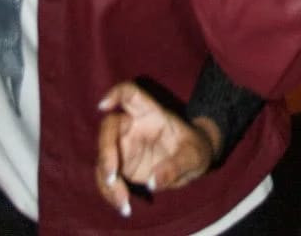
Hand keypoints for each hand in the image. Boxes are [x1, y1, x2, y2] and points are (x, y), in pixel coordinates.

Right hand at [96, 82, 217, 217]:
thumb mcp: (194, 156)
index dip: (115, 94)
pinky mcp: (123, 166)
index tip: (104, 106)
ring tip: (123, 201)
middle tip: (113, 177)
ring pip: (104, 156)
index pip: (130, 94)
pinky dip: (111, 192)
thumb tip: (153, 183)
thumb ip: (177, 166)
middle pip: (109, 128)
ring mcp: (125, 146)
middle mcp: (134, 126)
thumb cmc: (196, 149)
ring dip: (107, 180)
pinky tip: (124, 206)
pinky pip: (108, 177)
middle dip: (106, 151)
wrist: (194, 163)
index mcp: (151, 113)